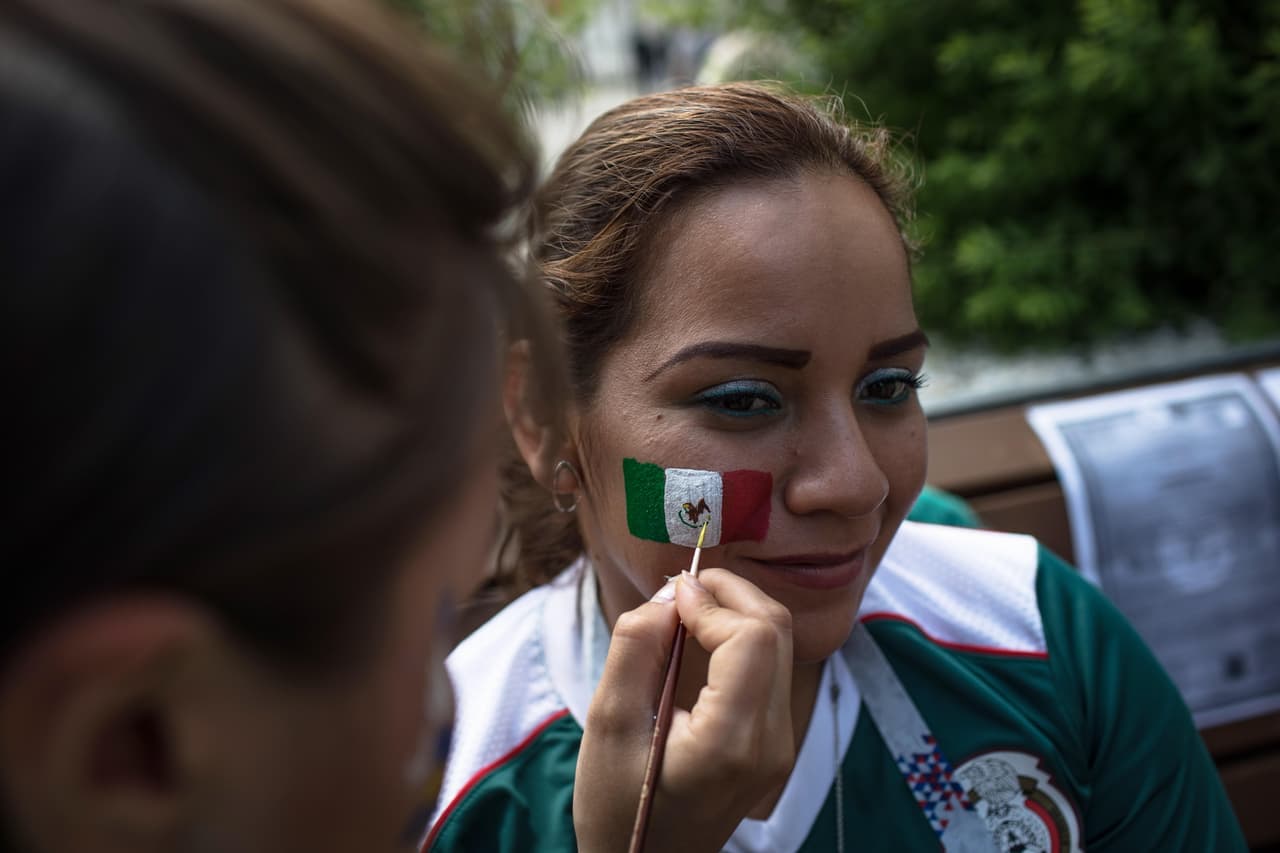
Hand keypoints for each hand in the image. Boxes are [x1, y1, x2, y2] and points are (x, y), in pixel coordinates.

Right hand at [573, 569, 794, 852]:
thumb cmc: (616, 806)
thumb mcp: (608, 723)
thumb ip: (637, 649)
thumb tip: (669, 595)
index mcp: (730, 741)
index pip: (752, 637)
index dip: (713, 600)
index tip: (671, 595)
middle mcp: (770, 741)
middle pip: (775, 631)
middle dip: (731, 592)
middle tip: (681, 587)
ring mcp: (779, 744)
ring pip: (779, 644)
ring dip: (737, 611)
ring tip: (686, 608)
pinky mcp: (775, 743)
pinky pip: (770, 668)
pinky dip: (741, 638)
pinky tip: (700, 639)